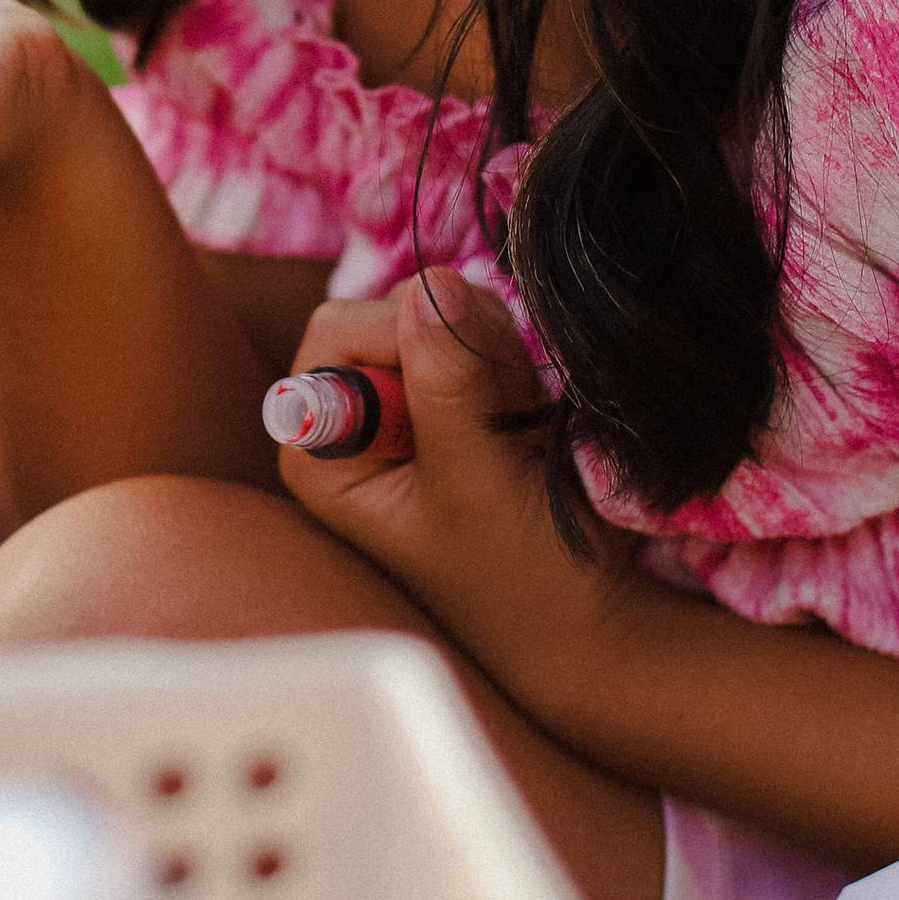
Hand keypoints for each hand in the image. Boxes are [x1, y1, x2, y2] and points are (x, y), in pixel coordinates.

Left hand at [276, 269, 641, 697]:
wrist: (578, 617)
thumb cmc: (516, 576)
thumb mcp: (472, 480)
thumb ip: (445, 382)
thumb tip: (432, 281)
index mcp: (320, 446)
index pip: (341, 329)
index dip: (408, 342)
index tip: (465, 399)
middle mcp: (348, 416)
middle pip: (390, 311)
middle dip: (458, 350)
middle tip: (495, 424)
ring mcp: (400, 400)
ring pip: (443, 314)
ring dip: (492, 360)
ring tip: (508, 435)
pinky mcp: (449, 394)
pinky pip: (480, 333)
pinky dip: (511, 366)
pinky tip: (520, 424)